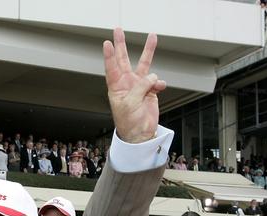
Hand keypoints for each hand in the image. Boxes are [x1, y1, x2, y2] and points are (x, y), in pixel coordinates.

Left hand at [103, 28, 165, 143]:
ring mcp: (139, 85)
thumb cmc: (129, 122)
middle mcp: (126, 83)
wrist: (141, 134)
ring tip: (152, 36)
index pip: (112, 67)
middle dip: (121, 44)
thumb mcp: (130, 104)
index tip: (107, 43)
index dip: (109, 55)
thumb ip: (140, 87)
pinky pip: (157, 81)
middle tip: (118, 30)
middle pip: (123, 59)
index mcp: (116, 87)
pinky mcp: (150, 90)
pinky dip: (159, 83)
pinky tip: (159, 88)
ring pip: (144, 64)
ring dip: (148, 51)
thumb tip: (152, 76)